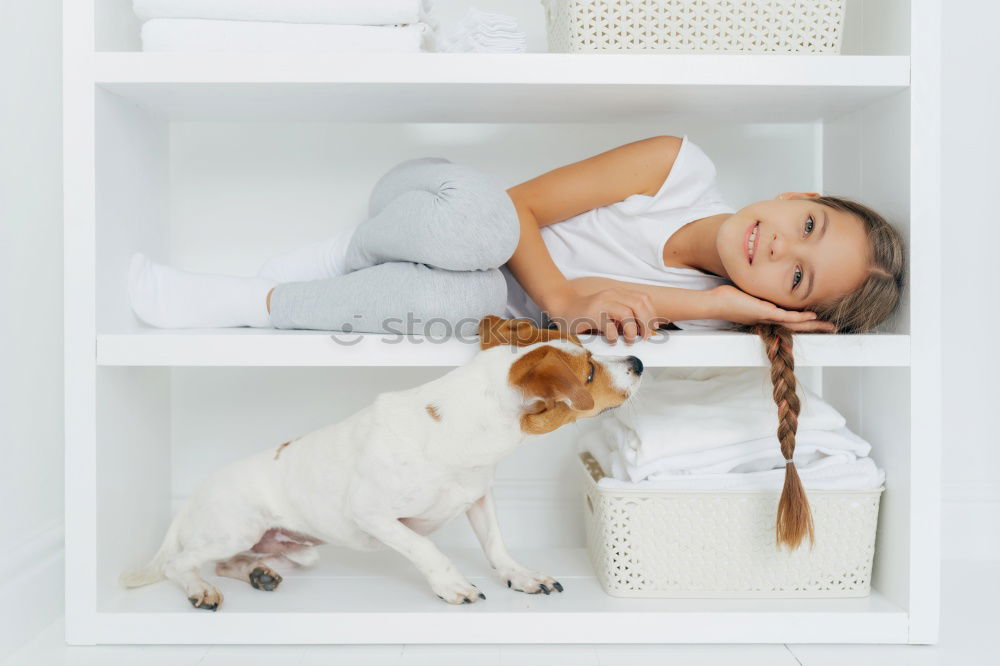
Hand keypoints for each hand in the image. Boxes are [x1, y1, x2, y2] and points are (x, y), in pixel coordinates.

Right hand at [546, 287, 664, 343]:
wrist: (562, 307)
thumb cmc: (586, 314)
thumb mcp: (609, 311)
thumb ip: (623, 317)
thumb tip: (642, 331)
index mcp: (618, 293)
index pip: (643, 299)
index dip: (651, 314)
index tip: (650, 329)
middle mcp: (611, 295)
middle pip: (639, 305)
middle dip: (645, 323)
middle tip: (643, 337)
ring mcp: (601, 303)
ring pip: (627, 313)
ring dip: (632, 330)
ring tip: (628, 340)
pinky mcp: (591, 313)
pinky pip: (609, 325)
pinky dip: (613, 336)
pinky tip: (611, 340)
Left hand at [710, 285, 836, 332]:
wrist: (716, 303)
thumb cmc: (728, 298)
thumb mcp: (748, 293)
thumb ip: (759, 292)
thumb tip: (763, 284)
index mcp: (767, 315)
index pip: (791, 319)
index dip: (806, 321)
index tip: (819, 319)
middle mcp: (770, 319)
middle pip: (797, 325)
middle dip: (815, 327)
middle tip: (832, 328)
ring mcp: (768, 317)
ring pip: (795, 323)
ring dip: (813, 325)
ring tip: (828, 326)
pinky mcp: (765, 313)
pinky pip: (786, 316)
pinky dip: (799, 317)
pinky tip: (812, 317)